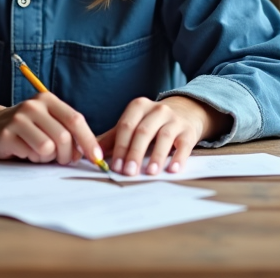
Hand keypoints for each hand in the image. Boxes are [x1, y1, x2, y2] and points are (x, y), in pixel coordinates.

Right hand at [0, 93, 104, 165]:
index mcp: (48, 99)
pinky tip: (24, 150)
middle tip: (61, 159)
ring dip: (47, 157)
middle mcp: (34, 105)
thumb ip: (69, 133)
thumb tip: (92, 153)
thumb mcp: (48, 122)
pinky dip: (32, 158)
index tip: (97, 158)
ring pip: (47, 148)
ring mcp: (18, 118)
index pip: (75, 120)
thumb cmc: (27, 128)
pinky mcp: (6, 134)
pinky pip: (30, 154)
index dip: (89, 141)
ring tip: (39, 152)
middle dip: (67, 155)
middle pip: (64, 137)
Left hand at [98, 96, 230, 176]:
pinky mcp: (188, 131)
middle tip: (128, 172)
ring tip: (150, 172)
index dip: (119, 147)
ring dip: (156, 156)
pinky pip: (184, 144)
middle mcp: (157, 110)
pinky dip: (178, 157)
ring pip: (163, 137)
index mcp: (138, 106)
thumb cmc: (151, 123)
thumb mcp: (133, 125)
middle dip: (134, 153)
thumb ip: (113, 138)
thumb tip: (91, 153)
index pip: (126, 126)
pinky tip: (173, 169)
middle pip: (143, 132)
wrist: (184, 112)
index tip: (115, 166)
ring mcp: (174, 119)